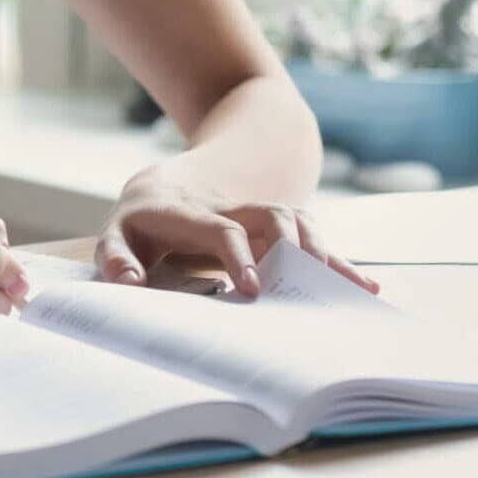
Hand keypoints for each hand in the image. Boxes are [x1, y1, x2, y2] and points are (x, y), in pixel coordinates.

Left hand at [96, 165, 378, 299]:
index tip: (252, 289)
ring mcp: (254, 216)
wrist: (161, 188)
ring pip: (296, 221)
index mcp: (189, 213)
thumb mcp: (116, 237)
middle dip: (292, 248)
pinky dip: (335, 261)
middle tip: (304, 286)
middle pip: (271, 215)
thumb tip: (128, 282)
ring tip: (346, 288)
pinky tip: (363, 285)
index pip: (221, 229)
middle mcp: (230, 209)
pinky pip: (308, 239)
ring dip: (321, 251)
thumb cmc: (138, 225)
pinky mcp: (271, 229)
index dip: (239, 255)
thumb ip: (115, 259)